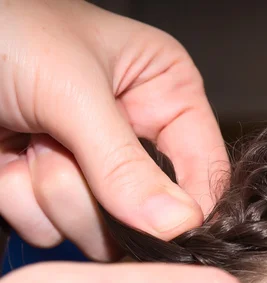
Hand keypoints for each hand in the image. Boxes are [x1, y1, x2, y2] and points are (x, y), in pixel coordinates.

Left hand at [0, 0, 227, 259]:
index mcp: (163, 92)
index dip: (191, 205)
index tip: (170, 231)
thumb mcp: (71, 88)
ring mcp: (91, 166)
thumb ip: (124, 162)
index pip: (206, 167)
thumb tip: (179, 223)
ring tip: (27, 142)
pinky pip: (53, 229)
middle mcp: (134, 134)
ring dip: (54, 192)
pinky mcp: (49, 188)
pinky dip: (21, 200)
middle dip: (100, 190)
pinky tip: (7, 158)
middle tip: (61, 147)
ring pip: (100, 228)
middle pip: (151, 209)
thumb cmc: (0, 28)